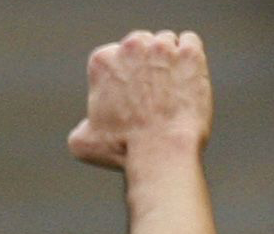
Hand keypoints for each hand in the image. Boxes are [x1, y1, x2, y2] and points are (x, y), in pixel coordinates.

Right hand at [69, 29, 211, 170]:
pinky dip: (191, 58)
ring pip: (167, 43)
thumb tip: (84, 129)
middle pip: (143, 44)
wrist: (161, 151)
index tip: (137, 95)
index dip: (129, 76)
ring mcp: (161, 47)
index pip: (119, 55)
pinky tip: (190, 79)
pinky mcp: (188, 53)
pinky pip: (190, 42)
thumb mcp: (85, 142)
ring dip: (171, 62)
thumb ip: (82, 128)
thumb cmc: (124, 149)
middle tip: (158, 94)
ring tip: (175, 91)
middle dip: (150, 64)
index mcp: (103, 62)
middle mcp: (130, 47)